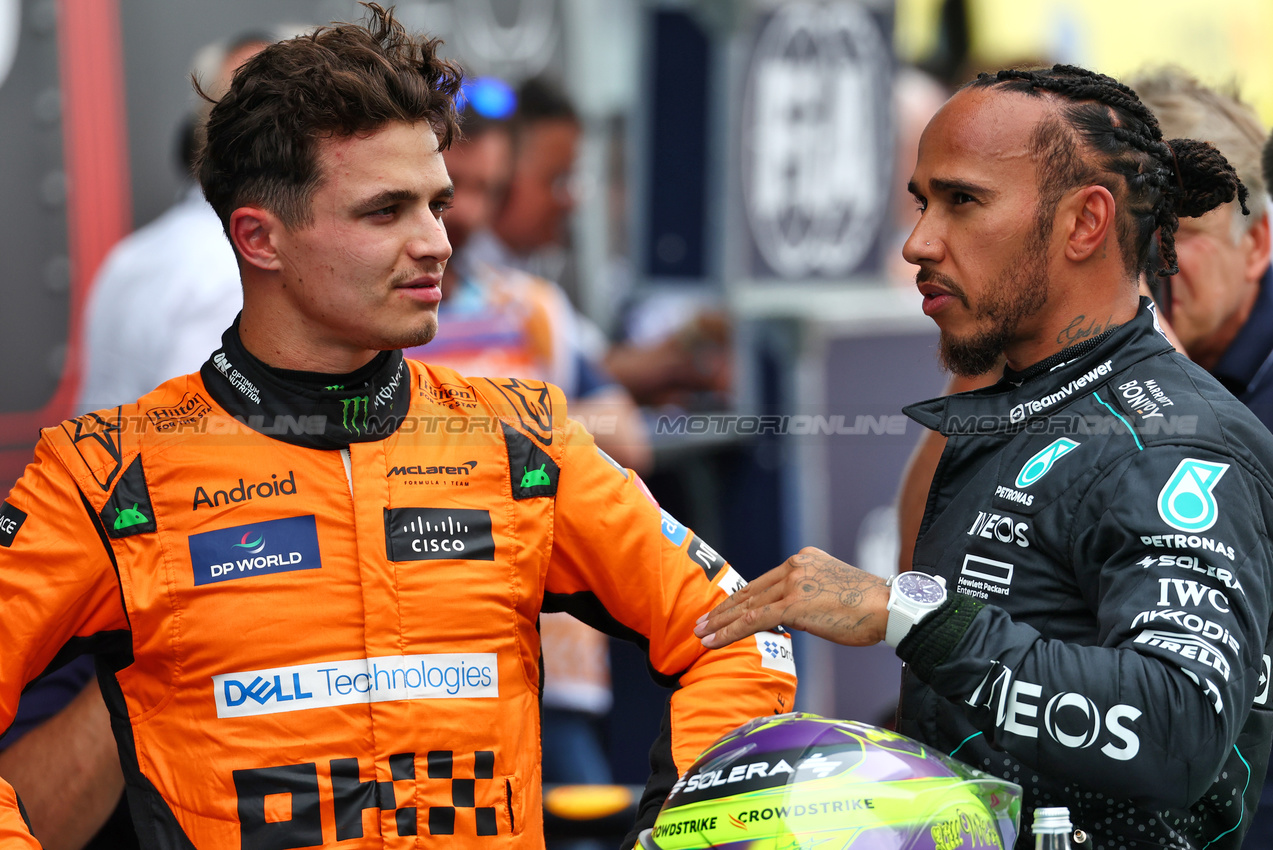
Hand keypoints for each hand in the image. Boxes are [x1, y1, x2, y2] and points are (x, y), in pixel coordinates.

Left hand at [694, 547, 890, 647]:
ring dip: (720, 621)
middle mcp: (795, 566)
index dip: (741, 597)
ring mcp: (793, 584)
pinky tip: (714, 641)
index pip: (765, 581)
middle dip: (723, 608)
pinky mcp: (794, 605)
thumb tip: (795, 611)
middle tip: (702, 621)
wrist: (889, 607)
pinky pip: (754, 620)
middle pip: (750, 590)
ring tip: (700, 632)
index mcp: (804, 559)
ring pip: (747, 605)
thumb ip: (811, 592)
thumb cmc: (869, 606)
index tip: (724, 609)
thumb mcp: (835, 587)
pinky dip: (730, 632)